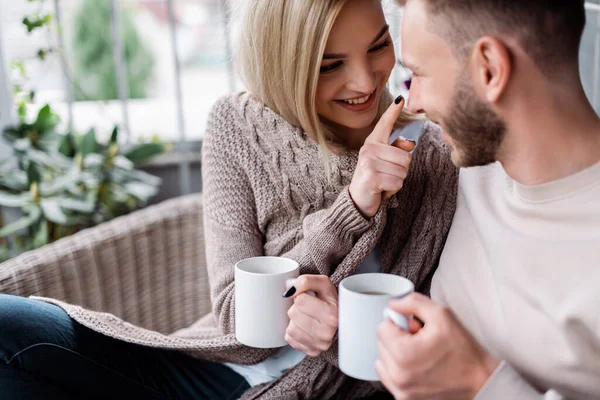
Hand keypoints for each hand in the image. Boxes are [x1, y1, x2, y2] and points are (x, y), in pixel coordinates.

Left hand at [283, 275, 337, 356]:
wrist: (339, 317)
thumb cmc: (329, 299)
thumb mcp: (322, 283)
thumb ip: (306, 281)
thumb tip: (289, 290)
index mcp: (332, 315)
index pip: (300, 300)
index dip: (302, 295)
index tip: (310, 297)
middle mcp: (327, 333)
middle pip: (293, 313)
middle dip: (297, 307)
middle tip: (308, 308)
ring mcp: (320, 345)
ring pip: (290, 328)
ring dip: (294, 320)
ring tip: (306, 317)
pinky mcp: (312, 352)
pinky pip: (290, 339)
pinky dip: (294, 331)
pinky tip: (304, 327)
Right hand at [349, 96, 415, 217]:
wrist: (357, 201)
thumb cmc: (374, 179)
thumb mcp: (385, 163)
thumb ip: (397, 150)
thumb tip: (411, 143)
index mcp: (372, 143)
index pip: (384, 124)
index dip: (393, 111)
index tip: (400, 98)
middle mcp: (369, 149)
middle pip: (406, 157)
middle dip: (401, 171)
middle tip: (386, 176)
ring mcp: (369, 162)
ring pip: (403, 171)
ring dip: (397, 181)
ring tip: (383, 183)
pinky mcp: (371, 177)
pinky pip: (398, 182)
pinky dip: (393, 190)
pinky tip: (382, 190)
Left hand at [376, 293, 499, 399]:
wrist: (482, 382)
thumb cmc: (464, 351)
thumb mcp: (442, 316)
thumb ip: (413, 303)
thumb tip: (393, 304)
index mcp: (404, 354)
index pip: (382, 327)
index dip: (400, 323)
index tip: (416, 328)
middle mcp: (398, 376)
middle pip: (381, 344)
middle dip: (398, 338)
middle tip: (421, 340)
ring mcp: (401, 390)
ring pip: (383, 360)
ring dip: (396, 354)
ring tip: (420, 354)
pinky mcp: (404, 399)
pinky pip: (389, 377)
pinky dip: (399, 369)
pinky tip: (419, 366)